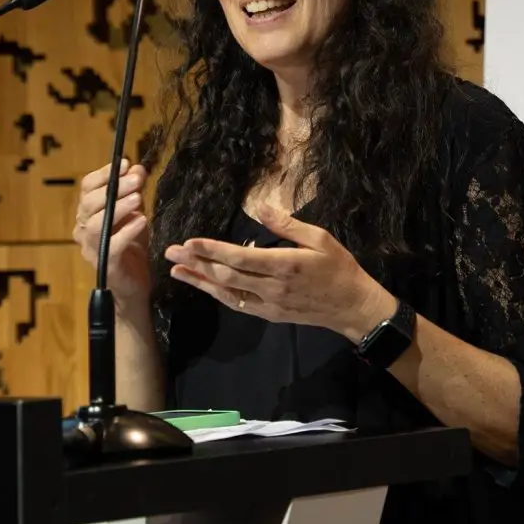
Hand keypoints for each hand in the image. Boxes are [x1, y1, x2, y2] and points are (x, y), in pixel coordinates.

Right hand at [73, 158, 151, 308]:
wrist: (135, 283)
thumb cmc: (131, 246)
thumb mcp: (135, 213)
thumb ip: (134, 192)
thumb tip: (137, 168)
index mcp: (87, 214)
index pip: (87, 188)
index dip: (104, 174)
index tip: (125, 164)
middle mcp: (82, 230)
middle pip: (89, 203)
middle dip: (115, 188)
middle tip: (136, 180)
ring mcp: (90, 249)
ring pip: (95, 224)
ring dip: (118, 208)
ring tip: (138, 198)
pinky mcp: (104, 265)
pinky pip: (111, 245)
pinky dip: (126, 231)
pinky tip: (141, 222)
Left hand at [165, 206, 396, 342]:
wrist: (352, 307)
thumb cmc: (339, 268)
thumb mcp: (321, 238)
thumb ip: (288, 225)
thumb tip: (262, 208)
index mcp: (284, 265)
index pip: (239, 258)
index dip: (211, 250)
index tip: (189, 241)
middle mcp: (271, 288)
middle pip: (225, 275)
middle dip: (196, 263)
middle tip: (171, 252)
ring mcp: (268, 305)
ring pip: (226, 293)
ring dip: (199, 281)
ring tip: (176, 270)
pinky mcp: (269, 315)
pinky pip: (237, 304)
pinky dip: (217, 294)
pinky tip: (203, 285)